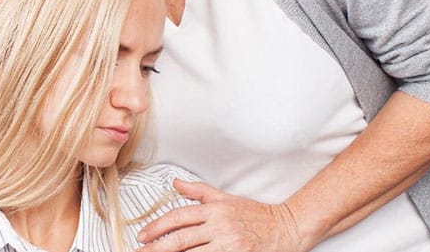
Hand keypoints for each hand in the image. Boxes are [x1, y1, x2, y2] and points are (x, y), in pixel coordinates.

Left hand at [137, 180, 302, 251]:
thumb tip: (176, 183)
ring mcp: (228, 244)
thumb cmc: (256, 215)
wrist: (285, 228)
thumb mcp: (226, 198)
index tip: (144, 236)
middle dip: (156, 248)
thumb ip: (199, 191)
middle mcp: (219, 226)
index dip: (157, 227)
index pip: (178, 217)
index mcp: (214, 210)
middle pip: (180, 239)